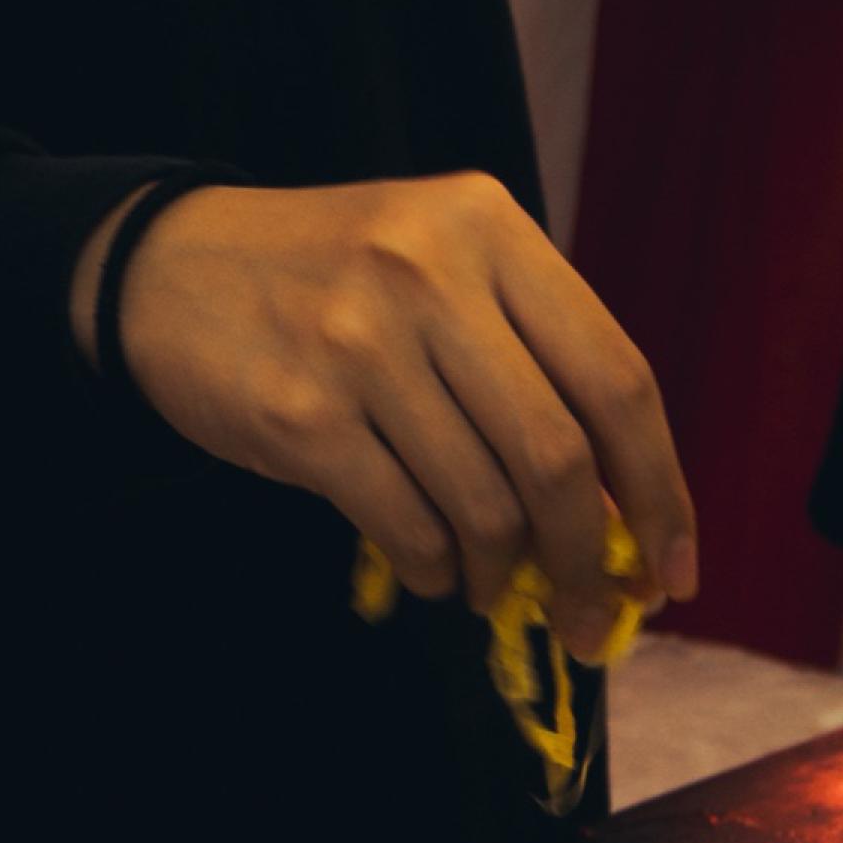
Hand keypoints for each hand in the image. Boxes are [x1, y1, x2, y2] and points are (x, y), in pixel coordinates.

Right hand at [74, 172, 697, 661]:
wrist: (168, 267)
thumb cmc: (336, 283)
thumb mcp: (444, 272)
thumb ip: (533, 363)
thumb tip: (623, 517)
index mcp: (490, 227)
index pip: (617, 378)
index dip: (662, 489)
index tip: (673, 571)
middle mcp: (430, 271)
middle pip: (558, 457)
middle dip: (589, 560)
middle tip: (589, 616)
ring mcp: (361, 341)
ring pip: (484, 504)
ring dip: (500, 572)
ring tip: (488, 583)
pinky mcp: (301, 413)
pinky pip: (407, 528)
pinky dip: (433, 572)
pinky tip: (429, 571)